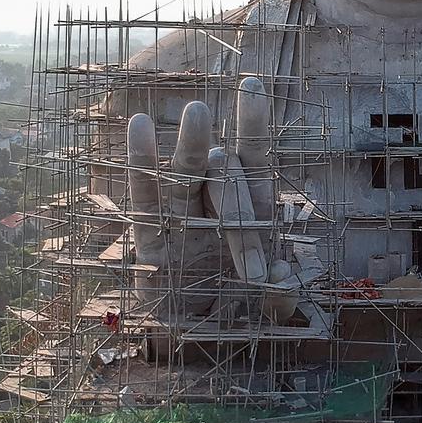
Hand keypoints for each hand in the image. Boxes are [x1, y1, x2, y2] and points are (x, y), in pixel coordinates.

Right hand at [126, 77, 295, 321]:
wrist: (201, 338)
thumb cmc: (241, 309)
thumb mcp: (270, 307)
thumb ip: (279, 295)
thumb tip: (284, 278)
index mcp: (251, 212)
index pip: (254, 159)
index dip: (253, 124)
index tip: (252, 84)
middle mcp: (217, 205)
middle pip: (222, 173)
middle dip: (222, 173)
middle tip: (210, 141)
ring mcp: (183, 219)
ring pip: (185, 175)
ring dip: (189, 148)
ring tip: (194, 113)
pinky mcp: (151, 241)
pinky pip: (144, 200)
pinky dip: (140, 167)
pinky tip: (136, 127)